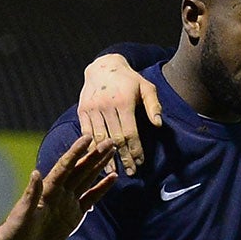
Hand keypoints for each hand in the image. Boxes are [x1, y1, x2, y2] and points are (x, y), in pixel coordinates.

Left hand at [0, 133, 118, 239]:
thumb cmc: (15, 231)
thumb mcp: (22, 214)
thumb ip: (31, 195)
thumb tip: (36, 173)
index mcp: (48, 189)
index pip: (65, 167)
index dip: (76, 152)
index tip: (88, 137)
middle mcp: (59, 192)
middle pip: (80, 169)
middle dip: (94, 155)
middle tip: (110, 141)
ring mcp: (67, 202)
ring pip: (87, 179)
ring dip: (99, 165)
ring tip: (111, 151)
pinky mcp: (74, 215)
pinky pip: (91, 198)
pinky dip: (101, 188)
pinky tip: (112, 177)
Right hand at [77, 53, 161, 174]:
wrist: (103, 67)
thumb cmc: (129, 80)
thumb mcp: (146, 87)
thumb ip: (153, 106)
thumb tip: (158, 125)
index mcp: (124, 101)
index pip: (130, 132)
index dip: (135, 149)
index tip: (140, 162)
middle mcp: (106, 106)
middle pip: (115, 139)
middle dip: (124, 157)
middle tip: (131, 172)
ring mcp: (92, 109)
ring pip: (100, 139)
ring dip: (107, 157)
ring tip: (114, 171)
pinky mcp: (82, 111)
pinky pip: (87, 134)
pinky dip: (91, 148)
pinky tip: (96, 159)